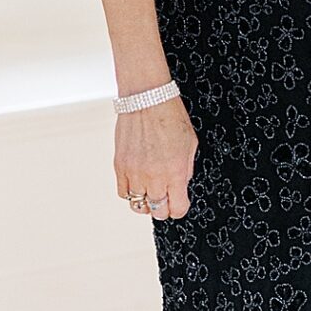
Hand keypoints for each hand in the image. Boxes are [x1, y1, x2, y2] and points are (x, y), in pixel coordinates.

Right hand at [116, 96, 198, 221]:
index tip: (180, 203)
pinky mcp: (120, 166)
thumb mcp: (190, 144)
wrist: (147, 99)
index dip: (180, 208)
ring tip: (151, 191)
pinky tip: (138, 184)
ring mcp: (135, 172)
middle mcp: (154, 176)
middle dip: (164, 208)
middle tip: (166, 199)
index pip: (177, 208)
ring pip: (138, 205)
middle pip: (157, 211)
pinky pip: (123, 192)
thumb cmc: (170, 116)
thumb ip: (186, 169)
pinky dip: (131, 192)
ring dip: (146, 202)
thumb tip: (180, 185)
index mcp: (175, 172)